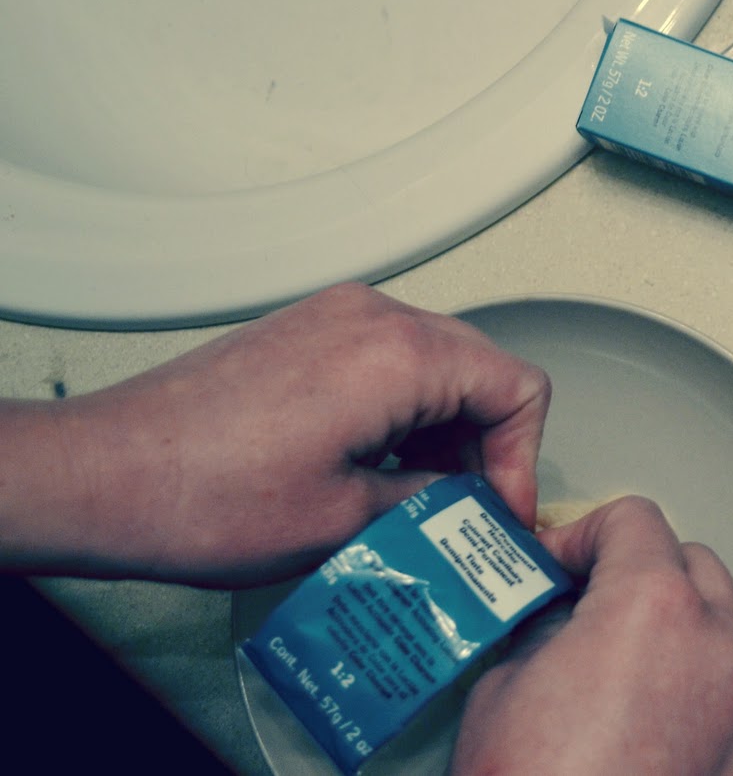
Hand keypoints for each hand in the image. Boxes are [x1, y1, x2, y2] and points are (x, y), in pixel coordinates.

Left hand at [5, 283, 550, 586]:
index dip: (522, 460)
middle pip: (482, 369)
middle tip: (471, 512)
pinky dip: (404, 411)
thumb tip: (471, 511)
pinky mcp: (306, 331)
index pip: (517, 388)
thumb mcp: (349, 523)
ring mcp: (334, 317)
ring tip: (418, 499)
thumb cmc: (199, 494)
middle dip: (488, 446)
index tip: (499, 511)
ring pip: (438, 364)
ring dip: (445, 431)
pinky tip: (378, 468)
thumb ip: (435, 506)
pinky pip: (389, 359)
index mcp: (398, 355)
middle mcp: (372, 318)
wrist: (103, 474)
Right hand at [453, 496, 732, 775]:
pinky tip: (668, 685)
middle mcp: (715, 639)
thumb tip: (556, 620)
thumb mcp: (505, 682)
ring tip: (631, 638)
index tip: (560, 561)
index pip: (632, 519)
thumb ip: (545, 626)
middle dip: (636, 567)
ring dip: (686, 608)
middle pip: (689, 557)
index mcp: (654, 603)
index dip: (582, 533)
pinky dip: (714, 663)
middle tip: (584, 597)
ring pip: (732, 609)